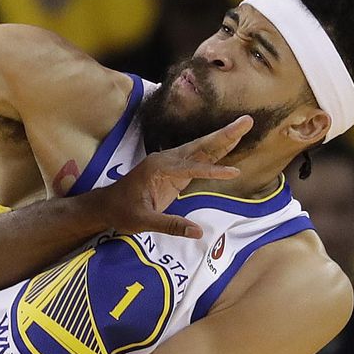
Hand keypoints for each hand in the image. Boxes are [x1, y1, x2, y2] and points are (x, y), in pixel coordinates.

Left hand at [93, 115, 253, 239]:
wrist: (106, 205)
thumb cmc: (122, 212)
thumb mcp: (142, 221)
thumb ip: (170, 225)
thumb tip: (197, 232)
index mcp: (158, 168)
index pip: (191, 168)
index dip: (212, 171)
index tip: (233, 173)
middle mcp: (166, 160)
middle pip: (200, 146)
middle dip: (224, 135)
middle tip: (247, 121)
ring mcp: (170, 163)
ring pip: (200, 149)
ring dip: (222, 139)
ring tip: (243, 127)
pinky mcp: (174, 171)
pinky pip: (198, 159)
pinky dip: (215, 153)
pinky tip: (228, 145)